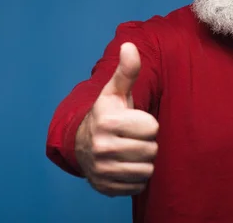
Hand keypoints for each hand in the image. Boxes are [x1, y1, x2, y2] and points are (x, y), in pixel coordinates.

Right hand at [75, 42, 158, 196]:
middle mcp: (101, 147)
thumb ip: (126, 71)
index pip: (152, 128)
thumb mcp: (115, 92)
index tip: (134, 122)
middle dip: (146, 143)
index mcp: (107, 122)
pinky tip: (125, 166)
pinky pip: (138, 185)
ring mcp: (102, 170)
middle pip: (151, 150)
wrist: (81, 144)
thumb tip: (130, 46)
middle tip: (133, 138)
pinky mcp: (105, 187)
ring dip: (143, 161)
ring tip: (130, 151)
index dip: (147, 124)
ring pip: (147, 170)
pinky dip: (136, 178)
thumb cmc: (107, 114)